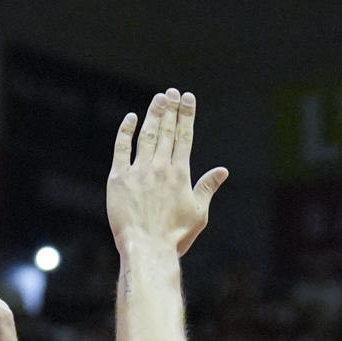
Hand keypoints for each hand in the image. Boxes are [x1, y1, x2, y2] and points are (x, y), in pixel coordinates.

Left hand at [107, 89, 228, 255]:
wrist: (147, 248)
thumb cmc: (175, 235)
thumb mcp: (199, 213)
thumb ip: (207, 188)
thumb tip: (223, 171)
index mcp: (180, 174)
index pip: (184, 137)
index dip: (186, 115)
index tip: (188, 98)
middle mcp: (160, 168)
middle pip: (166, 131)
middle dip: (170, 109)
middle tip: (172, 92)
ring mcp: (139, 171)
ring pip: (147, 135)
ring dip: (153, 114)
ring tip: (158, 98)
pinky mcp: (118, 178)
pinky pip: (121, 149)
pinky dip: (126, 132)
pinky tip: (131, 118)